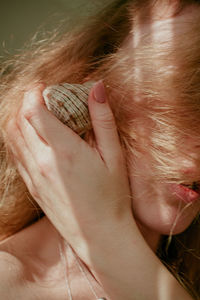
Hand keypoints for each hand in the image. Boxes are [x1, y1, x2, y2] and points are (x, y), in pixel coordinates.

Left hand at [6, 81, 132, 263]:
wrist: (100, 236)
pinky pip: (15, 155)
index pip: (33, 111)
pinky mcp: (32, 187)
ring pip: (12, 137)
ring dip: (19, 119)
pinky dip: (18, 138)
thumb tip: (96, 86)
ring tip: (37, 114)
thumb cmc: (112, 197)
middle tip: (42, 97)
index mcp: (63, 152)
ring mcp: (33, 176)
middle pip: (18, 121)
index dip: (35, 92)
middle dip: (26, 102)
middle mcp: (42, 163)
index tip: (45, 86)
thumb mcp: (114, 156)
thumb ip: (103, 119)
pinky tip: (34, 138)